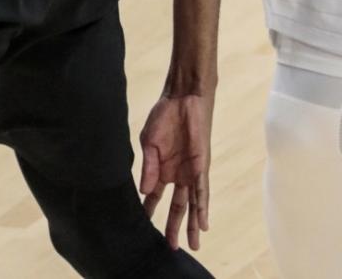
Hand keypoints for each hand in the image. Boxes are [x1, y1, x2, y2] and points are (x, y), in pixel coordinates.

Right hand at [139, 93, 213, 250]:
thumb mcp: (149, 143)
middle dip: (173, 226)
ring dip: (193, 224)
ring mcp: (190, 172)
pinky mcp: (201, 167)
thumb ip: (148, 167)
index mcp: (160, 169)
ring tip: (193, 244)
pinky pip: (202, 191)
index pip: (154, 196)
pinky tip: (204, 223)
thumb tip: (143, 191)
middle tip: (172, 247)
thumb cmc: (164, 117)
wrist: (183, 99)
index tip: (144, 227)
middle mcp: (177, 175)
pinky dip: (203, 208)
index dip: (150, 211)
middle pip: (176, 206)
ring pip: (192, 204)